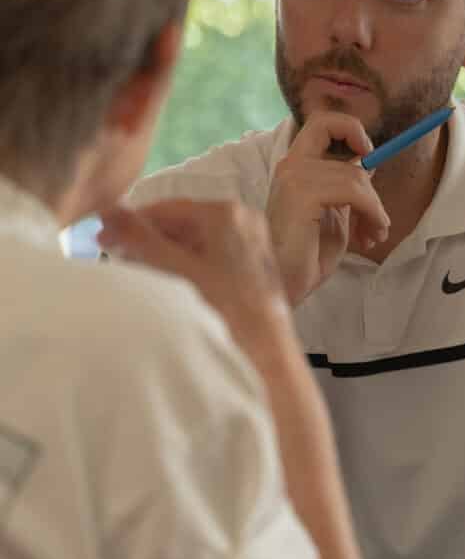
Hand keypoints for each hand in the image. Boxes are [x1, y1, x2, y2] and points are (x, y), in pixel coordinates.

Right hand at [98, 199, 292, 357]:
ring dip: (164, 255)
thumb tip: (107, 208)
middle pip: (180, 224)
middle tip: (118, 261)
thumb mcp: (175, 270)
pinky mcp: (251, 263)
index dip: (132, 224)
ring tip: (139, 275)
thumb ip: (139, 238)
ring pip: (194, 241)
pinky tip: (167, 284)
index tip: (103, 240)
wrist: (266, 350)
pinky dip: (186, 266)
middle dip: (148, 242)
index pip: (165, 208)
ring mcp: (249, 241)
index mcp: (225, 212)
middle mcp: (242, 219)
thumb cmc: (225, 309)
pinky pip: (210, 255)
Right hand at [266, 113, 390, 304]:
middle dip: (366, 156)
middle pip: (334, 126)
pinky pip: (354, 191)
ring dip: (376, 207)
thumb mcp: (336, 214)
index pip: (321, 122)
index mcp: (295, 167)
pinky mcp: (302, 193)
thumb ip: (348, 187)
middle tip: (376, 194)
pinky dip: (372, 213)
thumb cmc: (307, 257)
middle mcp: (291, 165)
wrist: (287, 286)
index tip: (367, 152)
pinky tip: (369, 236)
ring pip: (355, 174)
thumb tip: (368, 163)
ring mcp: (294, 176)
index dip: (349, 127)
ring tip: (374, 234)